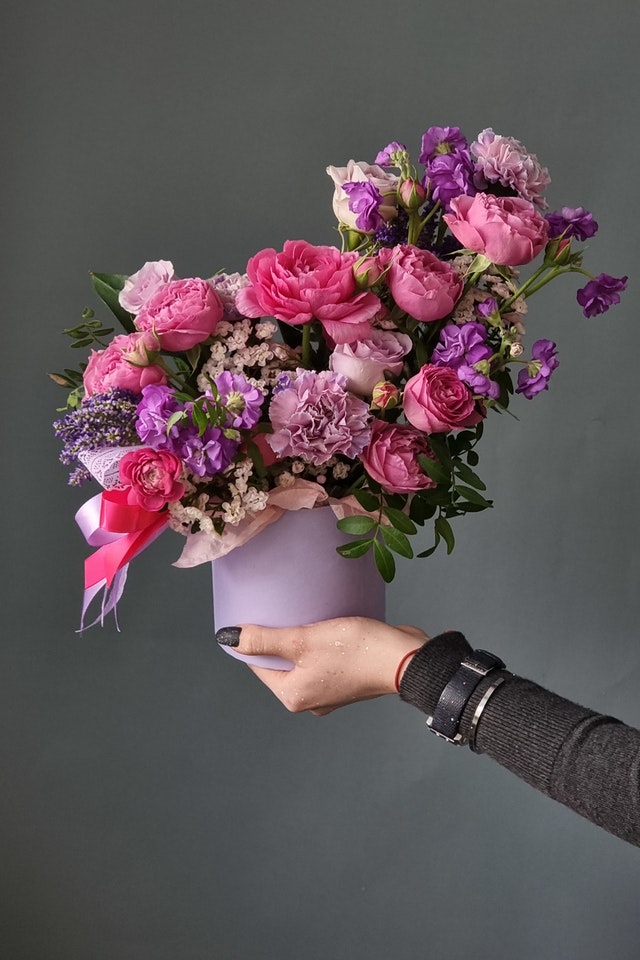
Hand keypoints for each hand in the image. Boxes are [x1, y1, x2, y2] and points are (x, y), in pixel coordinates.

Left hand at [222, 617, 427, 715]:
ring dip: (300, 641)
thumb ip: (265, 639)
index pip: (258, 666)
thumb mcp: (303, 640)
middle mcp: (309, 700)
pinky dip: (320, 645)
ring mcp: (330, 693)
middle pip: (280, 665)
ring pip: (303, 662)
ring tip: (304, 616)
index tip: (255, 616)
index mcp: (293, 696)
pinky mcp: (347, 680)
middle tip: (279, 612)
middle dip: (278, 640)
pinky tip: (326, 626)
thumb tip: (228, 638)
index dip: (253, 641)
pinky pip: (323, 661)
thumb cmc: (355, 650)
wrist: (405, 659)